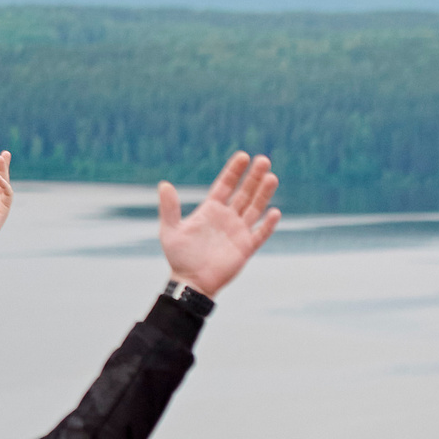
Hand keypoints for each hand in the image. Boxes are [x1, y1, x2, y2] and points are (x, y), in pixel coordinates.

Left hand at [159, 150, 279, 297]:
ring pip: (255, 208)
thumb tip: (164, 184)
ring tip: (271, 177)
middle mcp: (227, 217)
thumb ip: (169, 208)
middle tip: (264, 160)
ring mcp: (238, 231)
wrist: (190, 281)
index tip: (243, 156)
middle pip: (244, 192)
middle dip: (254, 177)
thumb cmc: (179, 257)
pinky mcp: (246, 247)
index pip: (225, 185)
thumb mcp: (170, 230)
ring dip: (263, 193)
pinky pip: (260, 233)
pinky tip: (274, 212)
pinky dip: (267, 224)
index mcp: (211, 210)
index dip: (234, 171)